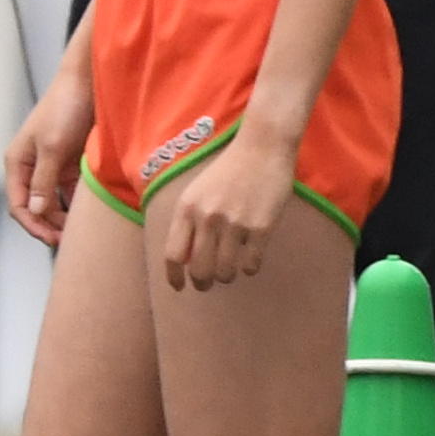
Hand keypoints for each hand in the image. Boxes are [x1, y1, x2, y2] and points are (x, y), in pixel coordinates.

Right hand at [5, 60, 92, 247]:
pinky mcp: (72, 163)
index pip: (18, 204)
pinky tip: (90, 214)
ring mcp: (52, 165)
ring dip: (64, 218)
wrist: (90, 81)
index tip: (53, 240)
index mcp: (17, 162)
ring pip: (54, 202)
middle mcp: (32, 166)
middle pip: (35, 207)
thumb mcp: (53, 147)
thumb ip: (44, 181)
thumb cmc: (65, 108)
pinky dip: (78, 204)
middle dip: (49, 225)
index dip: (32, 225)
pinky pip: (72, 192)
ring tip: (81, 231)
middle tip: (70, 241)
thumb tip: (35, 211)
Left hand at [150, 123, 299, 295]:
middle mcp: (208, 217)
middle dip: (202, 283)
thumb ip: (188, 221)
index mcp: (187, 208)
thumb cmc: (227, 171)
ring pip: (226, 272)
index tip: (179, 287)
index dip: (174, 277)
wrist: (261, 147)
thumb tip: (183, 260)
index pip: (173, 254)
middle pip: (199, 270)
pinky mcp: (261, 227)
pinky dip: (250, 268)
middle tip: (206, 284)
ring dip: (227, 277)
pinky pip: (252, 264)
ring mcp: (235, 223)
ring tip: (229, 270)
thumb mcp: (197, 191)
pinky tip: (250, 260)